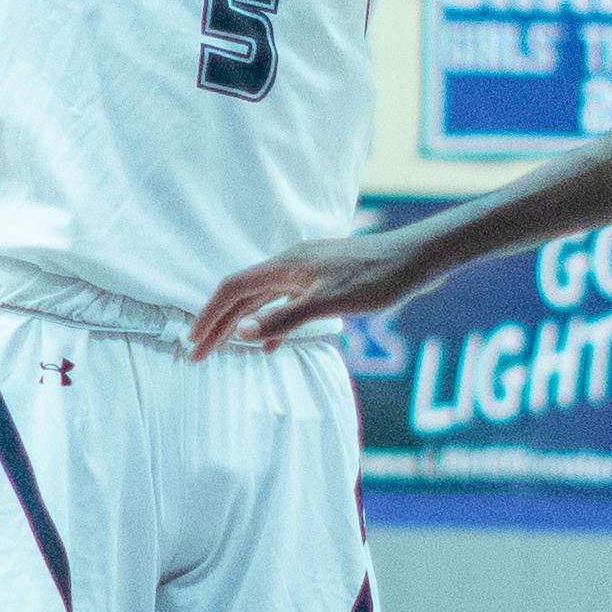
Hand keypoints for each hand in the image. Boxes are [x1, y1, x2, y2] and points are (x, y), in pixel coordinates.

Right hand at [191, 227, 428, 358]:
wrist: (418, 257)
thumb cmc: (379, 277)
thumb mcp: (331, 302)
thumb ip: (285, 319)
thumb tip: (243, 333)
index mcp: (286, 265)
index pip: (234, 290)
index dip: (210, 316)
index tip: (193, 342)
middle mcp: (290, 265)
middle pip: (243, 295)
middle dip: (218, 324)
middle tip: (197, 354)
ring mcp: (306, 272)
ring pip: (262, 299)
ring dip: (241, 325)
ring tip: (223, 350)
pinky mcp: (322, 280)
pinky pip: (284, 302)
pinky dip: (270, 323)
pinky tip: (271, 345)